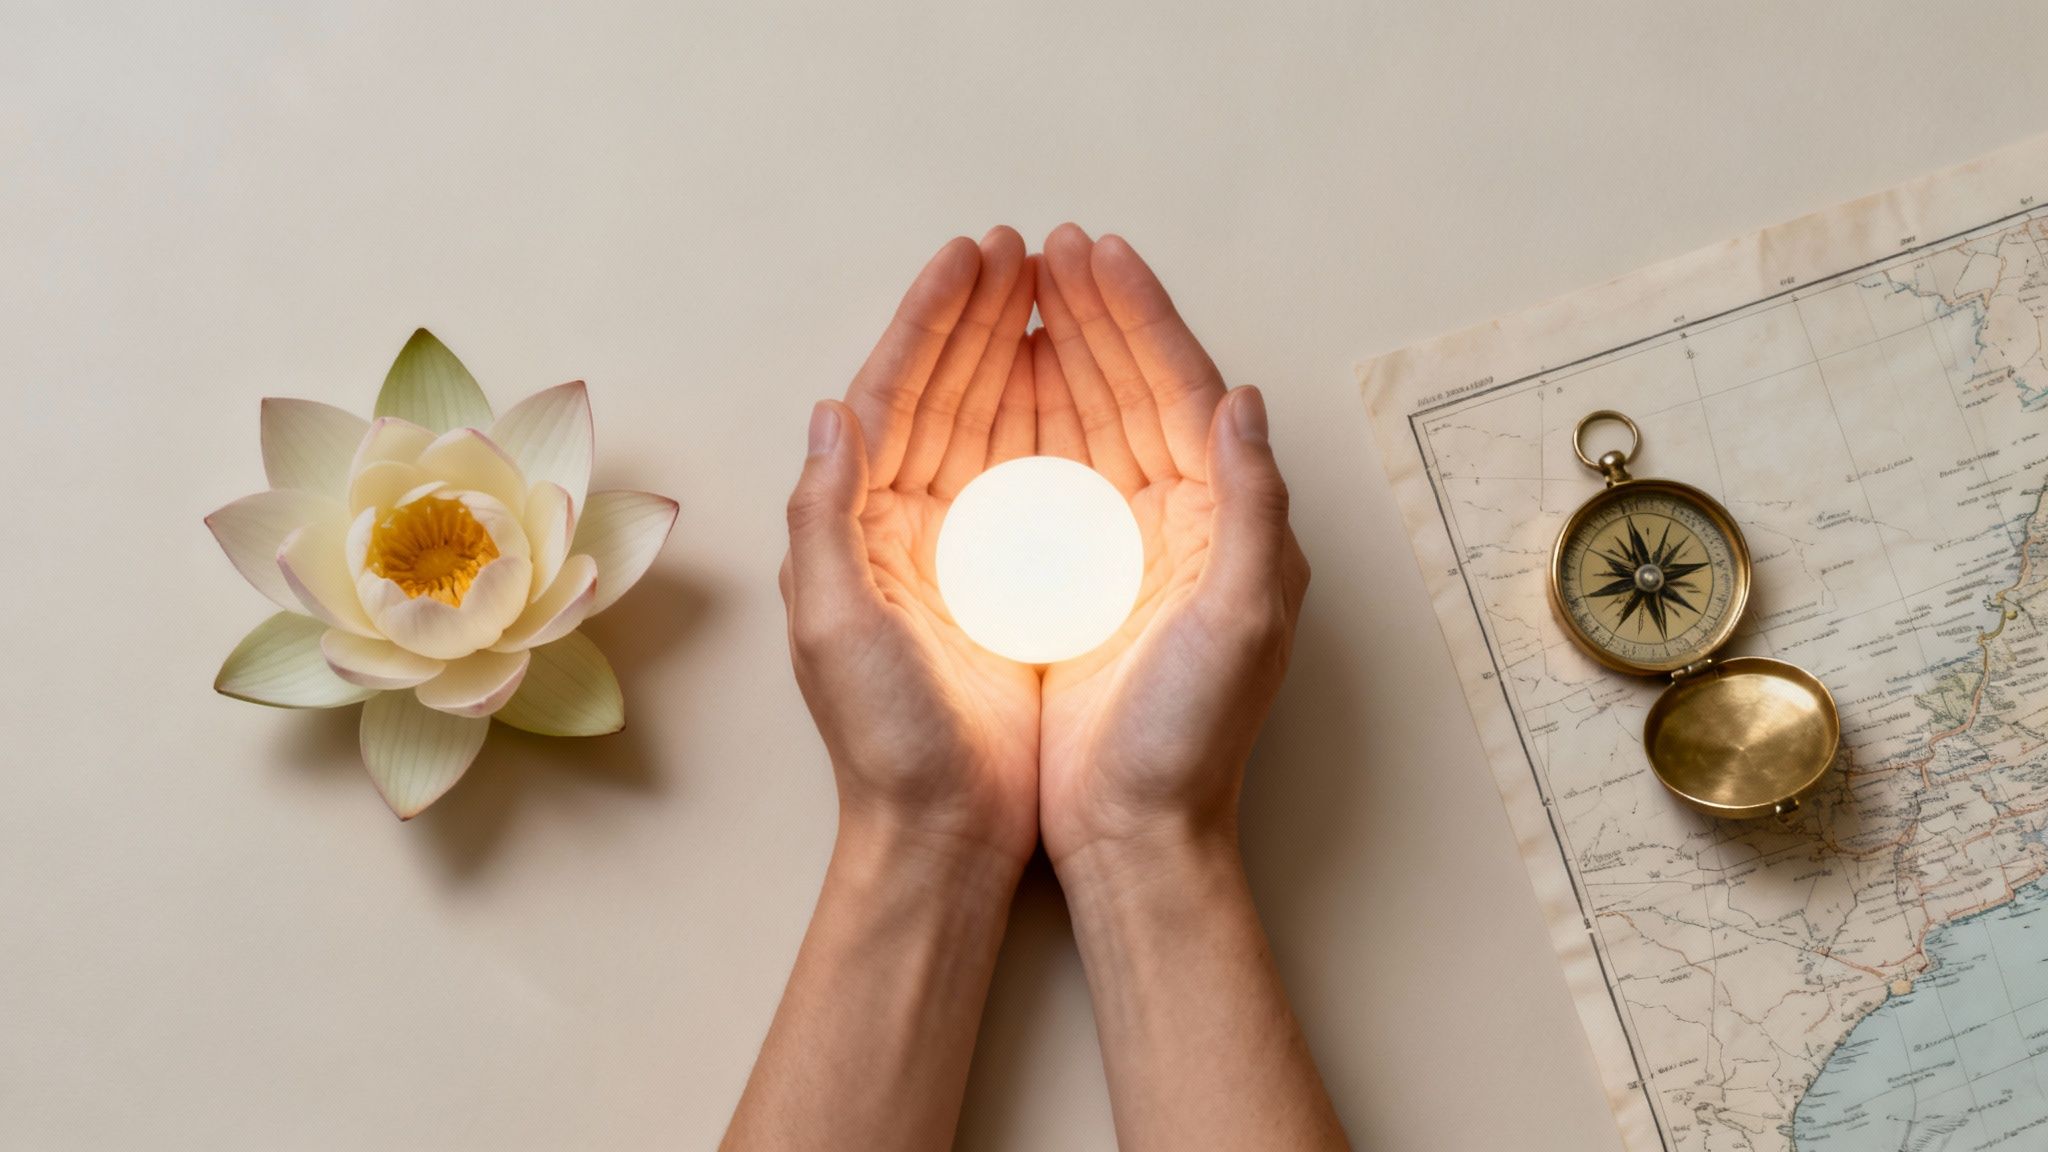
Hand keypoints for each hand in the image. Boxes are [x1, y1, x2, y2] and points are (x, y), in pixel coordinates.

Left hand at [780, 228, 1042, 867]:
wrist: (946, 832)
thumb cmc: (884, 740)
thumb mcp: (831, 629)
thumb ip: (822, 519)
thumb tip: (829, 411)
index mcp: (856, 522)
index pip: (893, 392)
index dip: (931, 320)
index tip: (973, 257)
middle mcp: (906, 522)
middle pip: (945, 392)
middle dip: (979, 316)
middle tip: (1023, 249)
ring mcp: (961, 548)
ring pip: (990, 423)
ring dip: (1016, 352)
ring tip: (1051, 288)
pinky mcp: (1013, 580)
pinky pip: (1033, 478)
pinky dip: (1052, 422)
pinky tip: (1076, 380)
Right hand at [1030, 226, 1310, 867]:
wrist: (1133, 835)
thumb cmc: (1189, 740)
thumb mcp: (1244, 622)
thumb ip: (1253, 507)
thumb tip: (1244, 399)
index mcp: (1223, 520)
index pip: (1180, 388)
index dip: (1139, 315)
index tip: (1094, 252)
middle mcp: (1180, 522)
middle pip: (1133, 390)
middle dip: (1094, 315)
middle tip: (1048, 247)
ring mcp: (1127, 549)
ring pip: (1091, 423)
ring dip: (1062, 352)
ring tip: (1023, 290)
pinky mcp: (1079, 582)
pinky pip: (1054, 478)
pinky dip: (1031, 422)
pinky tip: (1004, 385)